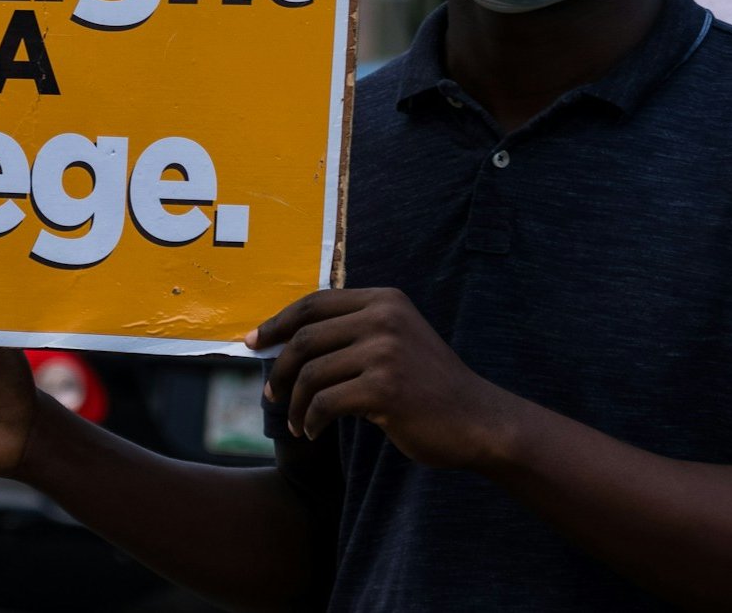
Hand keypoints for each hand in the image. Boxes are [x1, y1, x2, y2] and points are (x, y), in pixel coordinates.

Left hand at [248, 288, 516, 468]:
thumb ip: (352, 334)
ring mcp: (385, 352)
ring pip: (311, 373)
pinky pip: (324, 403)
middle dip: (279, 367)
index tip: (254, 342)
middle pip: (305, 336)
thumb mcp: (395, 342)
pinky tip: (312, 432)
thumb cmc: (428, 387)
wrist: (478, 421)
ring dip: (294, 402)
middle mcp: (384, 318)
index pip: (314, 303)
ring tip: (295, 421)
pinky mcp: (384, 388)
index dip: (278, 322)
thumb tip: (284, 342)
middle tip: (269, 393)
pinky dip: (310, 420)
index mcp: (384, 300)